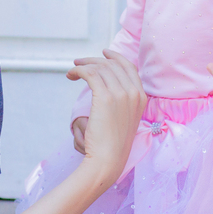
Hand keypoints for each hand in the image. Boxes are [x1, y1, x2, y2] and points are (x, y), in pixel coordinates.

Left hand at [66, 49, 145, 180]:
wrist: (108, 159)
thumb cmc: (112, 144)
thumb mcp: (123, 119)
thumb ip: (121, 102)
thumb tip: (106, 88)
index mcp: (141, 97)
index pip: (129, 67)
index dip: (115, 57)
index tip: (103, 54)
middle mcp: (134, 92)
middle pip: (113, 65)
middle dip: (95, 60)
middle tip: (79, 62)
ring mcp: (121, 94)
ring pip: (101, 68)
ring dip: (84, 65)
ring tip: (72, 71)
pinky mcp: (106, 97)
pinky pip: (90, 74)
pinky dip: (78, 71)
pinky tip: (71, 75)